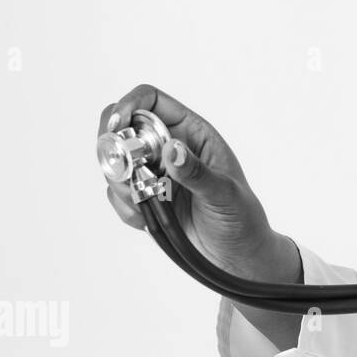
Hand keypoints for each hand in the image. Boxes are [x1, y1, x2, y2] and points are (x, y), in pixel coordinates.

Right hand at [99, 84, 297, 282]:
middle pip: (122, 129)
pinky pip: (118, 194)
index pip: (151, 101)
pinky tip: (150, 220)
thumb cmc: (242, 218)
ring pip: (115, 163)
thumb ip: (197, 173)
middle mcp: (170, 147)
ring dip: (122, 185)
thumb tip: (172, 149)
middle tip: (128, 176)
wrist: (237, 255)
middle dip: (116, 151)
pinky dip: (127, 208)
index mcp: (193, 133)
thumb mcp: (224, 194)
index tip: (115, 126)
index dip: (128, 104)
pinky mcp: (144, 196)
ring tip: (149, 205)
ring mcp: (154, 171)